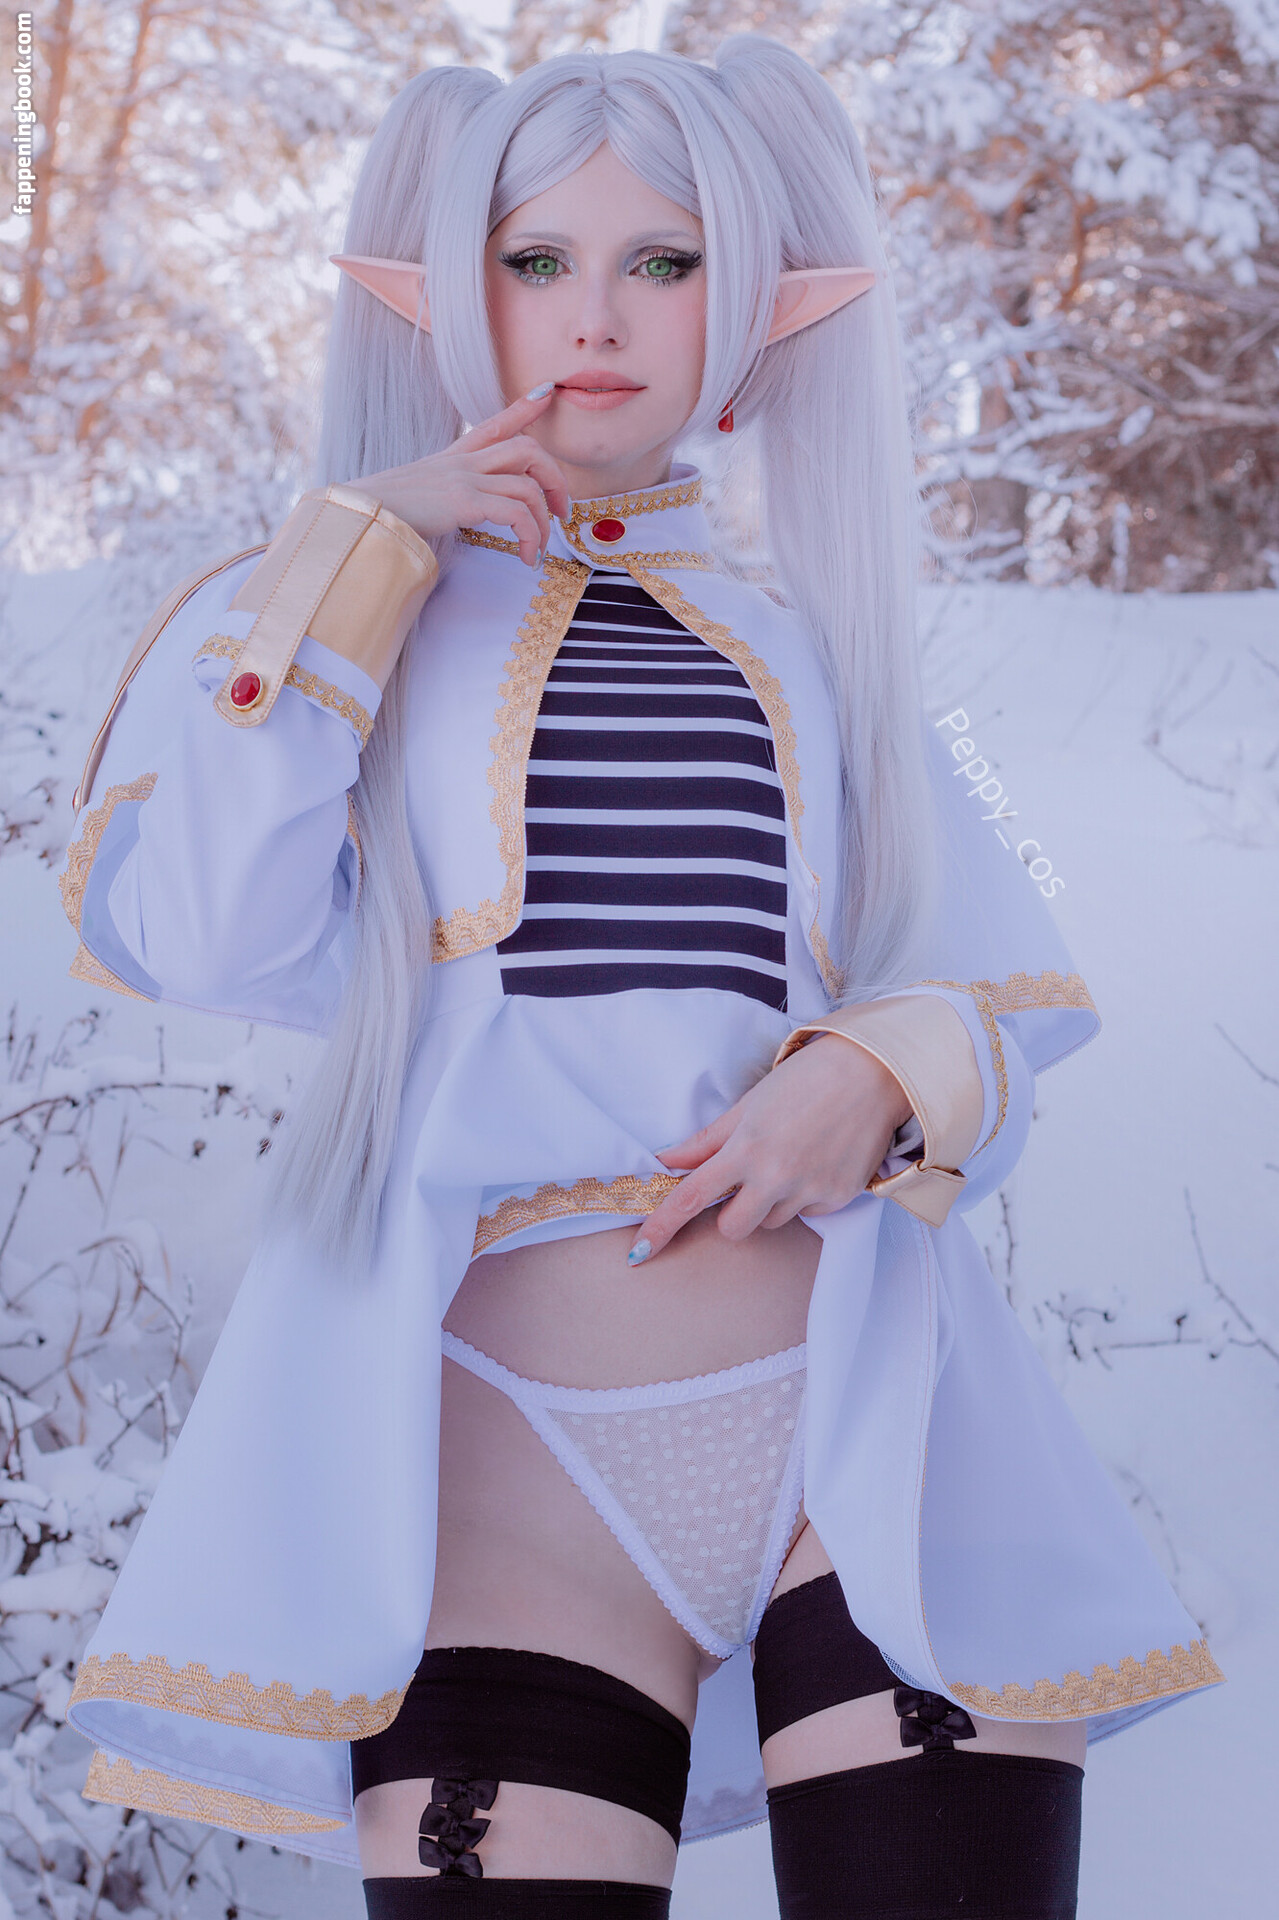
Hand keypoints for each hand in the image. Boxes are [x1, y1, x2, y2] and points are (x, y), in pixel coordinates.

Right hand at [359, 386, 569, 566]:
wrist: (359, 516)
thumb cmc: (385, 513)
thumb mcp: (417, 495)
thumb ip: (442, 496)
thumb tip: (454, 515)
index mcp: (451, 458)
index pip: (493, 424)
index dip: (523, 407)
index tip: (547, 392)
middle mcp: (461, 461)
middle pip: (526, 449)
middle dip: (554, 478)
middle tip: (561, 511)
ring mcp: (463, 478)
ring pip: (528, 485)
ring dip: (544, 521)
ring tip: (540, 548)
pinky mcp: (463, 501)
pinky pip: (516, 513)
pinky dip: (530, 537)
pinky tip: (526, 557)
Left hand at [627, 1035, 914, 1264]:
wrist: (873, 1073)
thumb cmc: (805, 1080)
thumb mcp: (749, 1105)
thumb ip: (707, 1140)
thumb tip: (667, 1161)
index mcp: (746, 1148)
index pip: (690, 1198)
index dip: (661, 1227)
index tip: (639, 1251)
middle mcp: (776, 1176)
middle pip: (732, 1228)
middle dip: (730, 1213)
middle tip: (744, 1182)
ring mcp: (810, 1191)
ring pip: (770, 1222)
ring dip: (769, 1202)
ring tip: (790, 1158)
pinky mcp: (839, 1199)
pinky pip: (805, 1214)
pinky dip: (802, 1197)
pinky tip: (816, 1161)